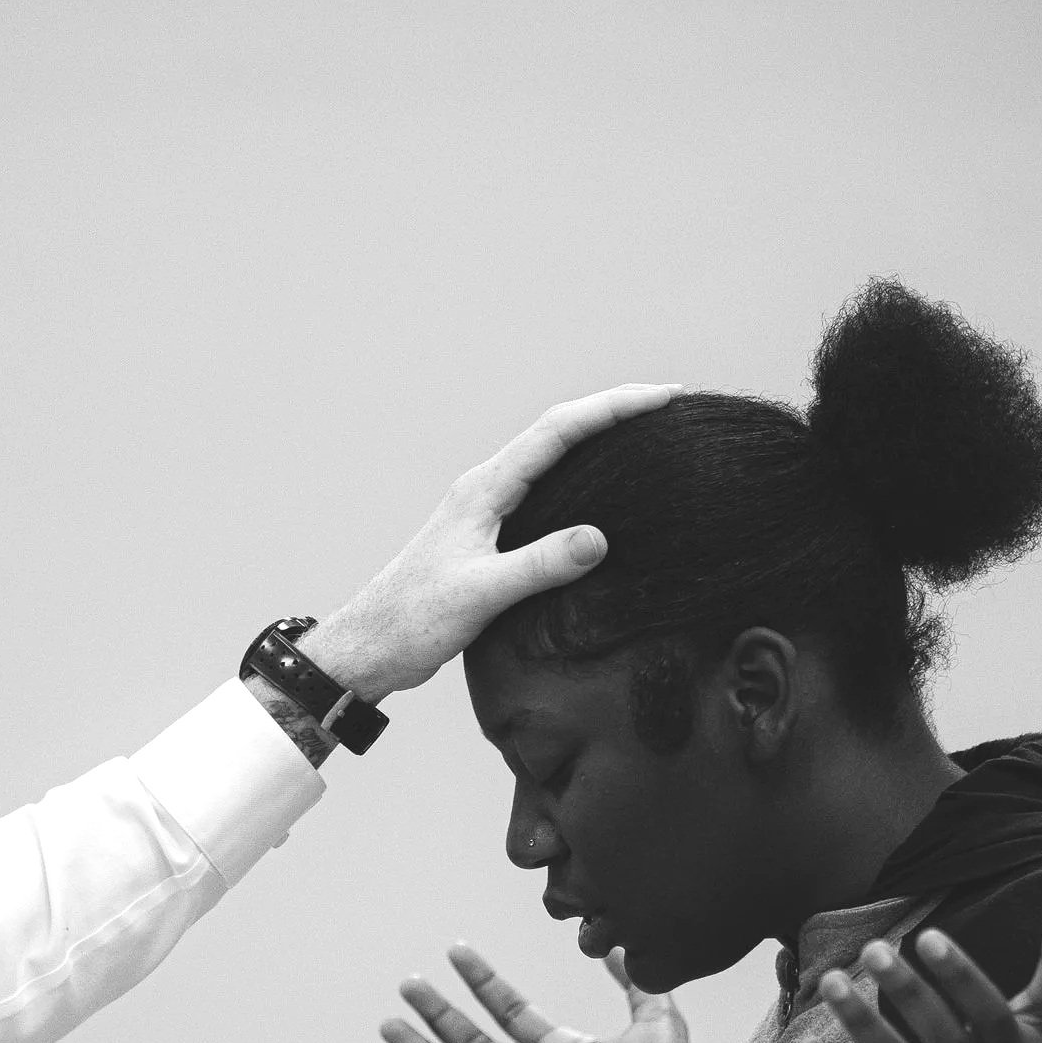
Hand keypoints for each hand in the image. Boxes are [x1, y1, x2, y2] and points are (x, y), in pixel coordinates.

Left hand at [300, 385, 674, 699]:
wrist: (372, 645)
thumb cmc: (415, 619)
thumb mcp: (482, 594)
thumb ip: (538, 566)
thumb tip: (598, 539)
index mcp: (484, 490)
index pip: (556, 432)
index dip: (611, 408)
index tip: (662, 398)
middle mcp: (486, 489)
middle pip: (557, 432)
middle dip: (613, 410)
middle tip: (669, 403)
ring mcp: (487, 510)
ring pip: (550, 458)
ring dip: (597, 438)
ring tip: (646, 432)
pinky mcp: (489, 536)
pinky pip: (544, 491)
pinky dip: (580, 478)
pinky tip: (601, 494)